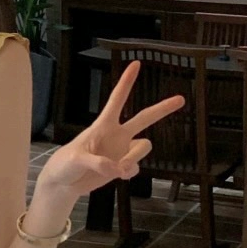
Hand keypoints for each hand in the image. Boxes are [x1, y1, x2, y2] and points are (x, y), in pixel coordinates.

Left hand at [34, 61, 184, 200]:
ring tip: (119, 169)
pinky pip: (136, 168)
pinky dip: (130, 173)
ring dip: (134, 159)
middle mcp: (117, 134)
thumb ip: (97, 163)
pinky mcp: (122, 166)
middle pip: (144, 117)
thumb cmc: (65, 164)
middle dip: (163, 108)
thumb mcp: (76, 160)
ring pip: (144, 147)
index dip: (127, 82)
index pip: (118, 99)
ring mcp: (121, 150)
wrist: (64, 183)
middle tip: (181, 99)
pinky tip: (117, 176)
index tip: (136, 64)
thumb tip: (116, 168)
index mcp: (103, 125)